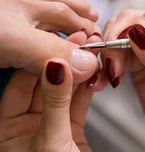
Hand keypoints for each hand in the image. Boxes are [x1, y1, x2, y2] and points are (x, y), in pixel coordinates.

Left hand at [0, 0, 100, 82]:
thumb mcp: (10, 44)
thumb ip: (49, 53)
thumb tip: (87, 64)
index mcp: (31, 10)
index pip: (70, 21)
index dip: (85, 32)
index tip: (95, 41)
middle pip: (62, 2)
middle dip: (81, 11)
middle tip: (94, 18)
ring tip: (79, 0)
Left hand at [0, 33, 94, 151]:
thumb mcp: (51, 141)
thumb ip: (54, 102)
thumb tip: (57, 67)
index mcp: (8, 127)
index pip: (22, 81)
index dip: (42, 61)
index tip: (60, 45)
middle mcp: (28, 123)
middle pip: (46, 83)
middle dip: (65, 63)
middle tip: (79, 45)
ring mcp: (52, 124)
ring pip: (65, 91)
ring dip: (80, 74)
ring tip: (91, 57)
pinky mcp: (72, 128)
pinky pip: (79, 102)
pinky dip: (88, 89)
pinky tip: (94, 76)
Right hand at [100, 0, 144, 132]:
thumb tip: (136, 32)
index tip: (136, 41)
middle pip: (134, 15)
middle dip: (119, 37)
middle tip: (115, 66)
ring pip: (120, 29)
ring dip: (110, 50)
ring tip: (112, 75)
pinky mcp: (136, 53)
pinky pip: (114, 47)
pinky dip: (107, 61)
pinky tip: (106, 79)